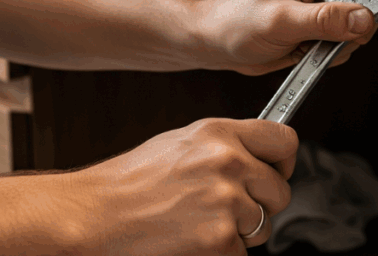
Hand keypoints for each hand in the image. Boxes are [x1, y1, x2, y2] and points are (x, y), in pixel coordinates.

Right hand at [62, 118, 297, 255]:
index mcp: (219, 133)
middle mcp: (227, 162)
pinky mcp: (219, 240)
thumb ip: (224, 146)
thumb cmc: (129, 183)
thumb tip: (258, 155)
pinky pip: (242, 254)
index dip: (283, 162)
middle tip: (226, 209)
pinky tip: (192, 242)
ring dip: (240, 232)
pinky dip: (222, 254)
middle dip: (260, 204)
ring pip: (263, 226)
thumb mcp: (180, 144)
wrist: (93, 215)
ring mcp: (226, 202)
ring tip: (199, 224)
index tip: (276, 171)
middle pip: (280, 190)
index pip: (284, 140)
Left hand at [194, 0, 377, 74]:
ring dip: (346, 37)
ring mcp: (323, 1)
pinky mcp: (321, 23)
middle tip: (346, 33)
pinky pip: (347, 36)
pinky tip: (310, 51)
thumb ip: (324, 20)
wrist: (218, 44)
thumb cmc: (236, 22)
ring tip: (314, 43)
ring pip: (361, 17)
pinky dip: (336, 49)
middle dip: (364, 16)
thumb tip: (363, 20)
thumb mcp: (282, 21)